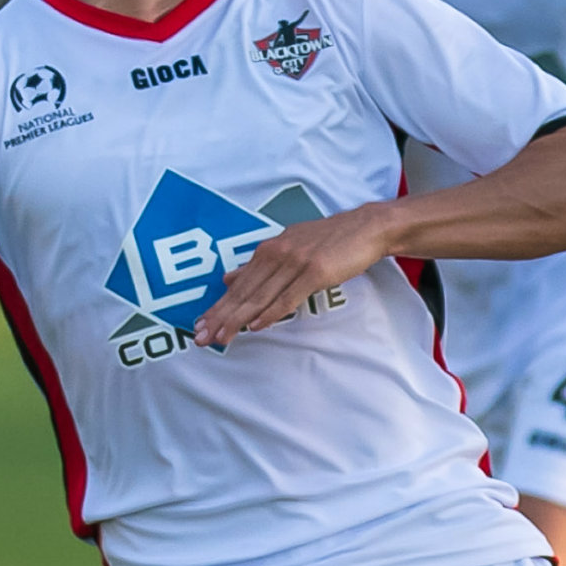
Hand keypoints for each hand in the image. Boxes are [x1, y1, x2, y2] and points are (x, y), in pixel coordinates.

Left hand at [189, 208, 391, 350]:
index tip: (200, 326)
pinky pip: (289, 297)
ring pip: (261, 297)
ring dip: (238, 320)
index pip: (238, 284)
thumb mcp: (288, 245)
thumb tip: (228, 278)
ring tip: (221, 338)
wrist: (365, 227)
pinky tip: (256, 326)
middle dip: (220, 317)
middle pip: (244, 292)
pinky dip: (271, 313)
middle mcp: (276, 254)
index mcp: (268, 249)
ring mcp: (295, 263)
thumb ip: (258, 264)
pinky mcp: (315, 272)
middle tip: (201, 338)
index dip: (218, 307)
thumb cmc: (328, 239)